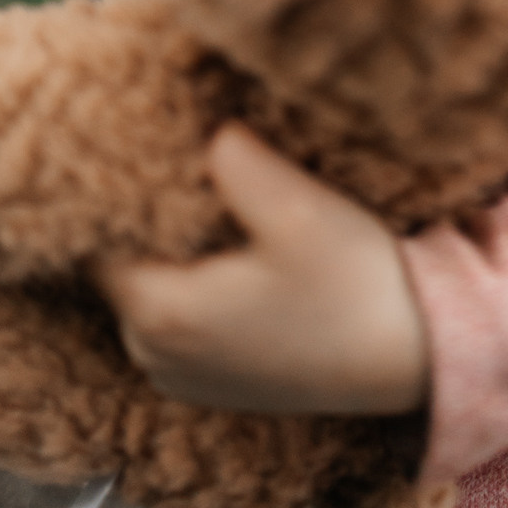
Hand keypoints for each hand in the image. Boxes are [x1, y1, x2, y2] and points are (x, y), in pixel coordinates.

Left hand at [98, 124, 429, 415]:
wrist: (413, 356)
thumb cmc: (354, 286)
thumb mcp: (296, 206)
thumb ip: (235, 158)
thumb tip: (202, 128)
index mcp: (159, 313)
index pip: (94, 238)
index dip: (110, 186)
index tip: (133, 139)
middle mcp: (153, 355)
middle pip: (117, 263)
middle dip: (142, 212)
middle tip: (174, 153)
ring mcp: (180, 374)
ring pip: (145, 286)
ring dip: (167, 244)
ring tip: (206, 193)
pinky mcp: (211, 379)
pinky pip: (174, 313)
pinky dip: (188, 276)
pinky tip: (229, 243)